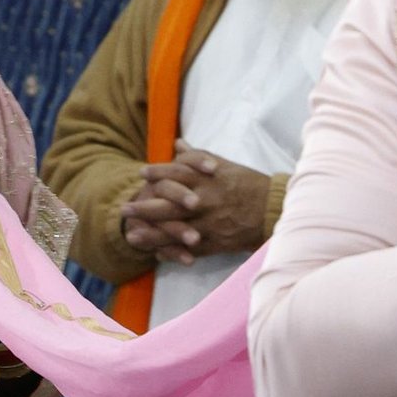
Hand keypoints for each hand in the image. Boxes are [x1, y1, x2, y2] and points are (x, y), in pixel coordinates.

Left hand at [117, 151, 275, 262]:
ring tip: (132, 236)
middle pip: (169, 204)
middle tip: (125, 208)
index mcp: (208, 179)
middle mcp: (205, 201)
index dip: (158, 174)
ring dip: (152, 234)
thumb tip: (178, 144)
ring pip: (175, 230)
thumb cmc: (248, 184)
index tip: (142, 174)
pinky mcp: (215, 242)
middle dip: (145, 207)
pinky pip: (189, 248)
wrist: (272, 210)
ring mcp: (209, 224)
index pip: (177, 174)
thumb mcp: (225, 165)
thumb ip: (198, 157)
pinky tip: (156, 253)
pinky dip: (172, 251)